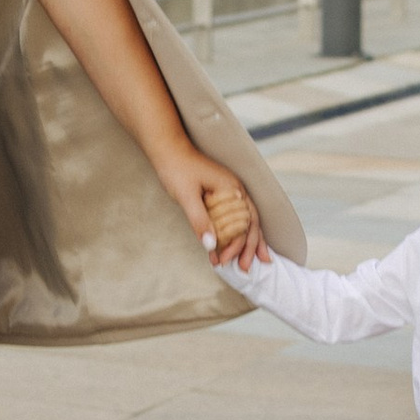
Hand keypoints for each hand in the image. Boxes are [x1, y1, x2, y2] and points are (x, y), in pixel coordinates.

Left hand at [158, 143, 265, 268]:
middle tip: (245, 269)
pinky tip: (232, 245)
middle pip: (251, 223)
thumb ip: (199, 220)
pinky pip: (236, 217)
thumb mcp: (186, 196)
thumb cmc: (177, 169)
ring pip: (246, 221)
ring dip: (247, 242)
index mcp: (232, 189)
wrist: (168, 149)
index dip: (237, 245)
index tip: (225, 261)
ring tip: (246, 262)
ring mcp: (231, 192)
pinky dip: (236, 233)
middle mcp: (236, 191)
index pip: (243, 223)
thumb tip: (210, 245)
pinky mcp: (222, 194)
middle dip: (249, 247)